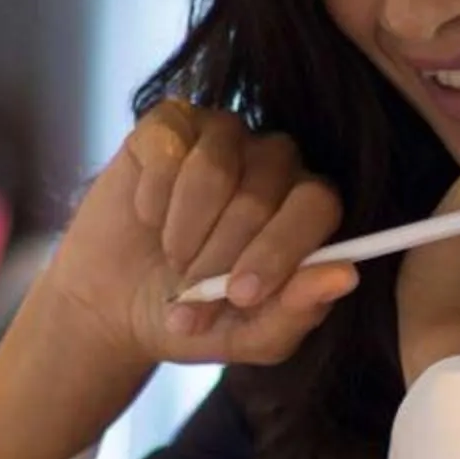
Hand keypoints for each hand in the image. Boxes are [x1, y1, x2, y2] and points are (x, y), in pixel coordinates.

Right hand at [37, 102, 358, 368]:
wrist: (113, 304)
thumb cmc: (195, 316)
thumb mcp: (247, 336)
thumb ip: (297, 311)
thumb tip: (346, 276)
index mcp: (306, 207)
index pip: (318, 205)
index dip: (281, 249)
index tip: (240, 294)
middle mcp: (274, 162)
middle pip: (264, 191)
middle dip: (221, 255)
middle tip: (192, 292)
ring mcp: (222, 135)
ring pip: (215, 168)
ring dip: (185, 230)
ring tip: (174, 257)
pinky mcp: (170, 122)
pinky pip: (167, 149)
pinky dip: (152, 199)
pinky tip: (148, 218)